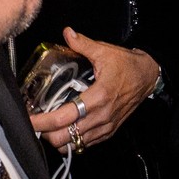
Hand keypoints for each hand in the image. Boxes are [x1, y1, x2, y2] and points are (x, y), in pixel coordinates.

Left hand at [30, 28, 159, 151]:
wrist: (148, 76)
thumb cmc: (128, 66)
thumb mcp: (105, 51)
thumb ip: (83, 44)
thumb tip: (68, 33)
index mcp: (98, 97)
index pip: (63, 118)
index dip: (42, 121)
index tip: (29, 119)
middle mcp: (101, 116)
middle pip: (64, 138)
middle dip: (46, 134)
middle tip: (37, 123)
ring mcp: (106, 126)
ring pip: (75, 145)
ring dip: (59, 139)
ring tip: (49, 128)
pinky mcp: (110, 130)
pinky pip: (87, 144)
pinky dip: (73, 141)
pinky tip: (67, 130)